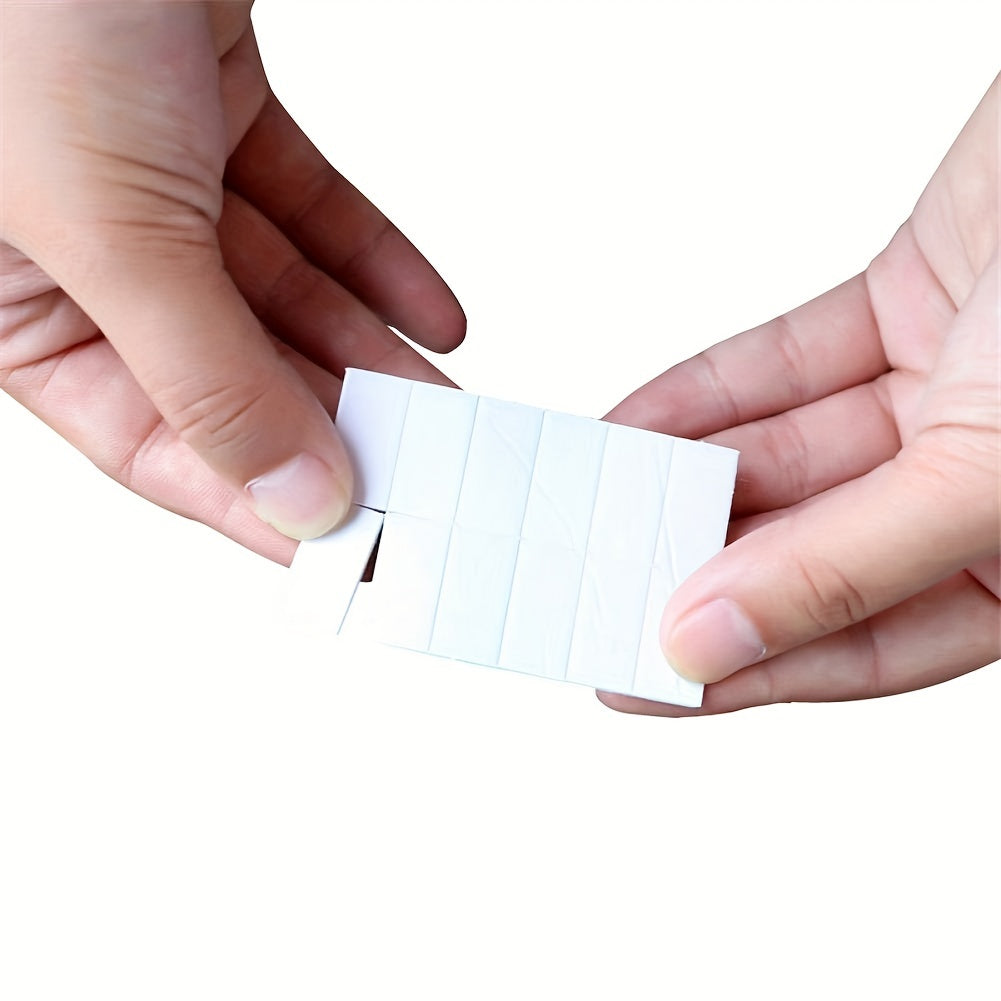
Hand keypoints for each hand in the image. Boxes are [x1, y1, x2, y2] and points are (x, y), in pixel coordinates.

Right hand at [0, 1, 464, 565]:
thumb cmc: (19, 0)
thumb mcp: (105, 225)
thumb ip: (204, 376)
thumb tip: (289, 497)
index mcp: (13, 304)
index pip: (154, 444)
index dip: (260, 502)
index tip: (354, 549)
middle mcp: (75, 249)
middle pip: (233, 375)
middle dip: (338, 425)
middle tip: (430, 479)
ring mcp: (146, 176)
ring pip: (281, 298)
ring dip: (374, 354)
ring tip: (457, 414)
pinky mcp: (206, 106)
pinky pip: (306, 207)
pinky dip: (375, 257)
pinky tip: (438, 315)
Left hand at [600, 75, 999, 715]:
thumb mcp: (987, 471)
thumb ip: (845, 567)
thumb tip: (711, 642)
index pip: (866, 645)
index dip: (749, 669)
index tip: (642, 680)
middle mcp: (980, 484)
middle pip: (809, 551)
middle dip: (700, 567)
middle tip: (598, 587)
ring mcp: (940, 394)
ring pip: (785, 458)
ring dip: (686, 479)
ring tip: (594, 507)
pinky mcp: (904, 305)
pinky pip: (783, 367)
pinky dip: (707, 396)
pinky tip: (634, 429)